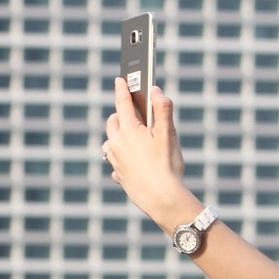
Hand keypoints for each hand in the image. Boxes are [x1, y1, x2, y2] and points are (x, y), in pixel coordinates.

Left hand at [103, 80, 198, 227]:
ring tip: (128, 138)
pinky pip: (114, 164)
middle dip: (119, 114)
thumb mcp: (169, 134)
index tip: (120, 79)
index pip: (122, 102)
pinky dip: (120, 159)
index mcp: (128, 130)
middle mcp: (117, 144)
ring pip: (109, 143)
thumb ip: (163, 109)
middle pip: (112, 122)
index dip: (122, 88)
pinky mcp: (119, 176)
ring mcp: (115, 161)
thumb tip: (155, 90)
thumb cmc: (167, 165)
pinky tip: (130, 163)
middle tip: (129, 112)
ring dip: (116, 137)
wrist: (162, 199)